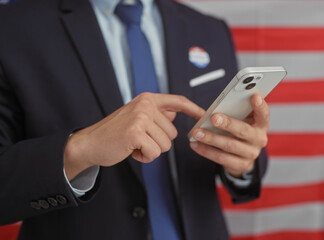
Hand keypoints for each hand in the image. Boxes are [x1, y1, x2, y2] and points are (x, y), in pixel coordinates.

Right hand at [64, 93, 204, 179]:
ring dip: (151, 150)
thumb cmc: (115, 133)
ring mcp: (140, 117)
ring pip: (166, 145)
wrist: (90, 143)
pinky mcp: (136, 132)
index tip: (203, 114)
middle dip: (158, 142)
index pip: (178, 101)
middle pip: (173, 133)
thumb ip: (157, 113)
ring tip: (135, 144)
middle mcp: (145, 104)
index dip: (193, 108)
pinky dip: (145, 157)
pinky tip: (132, 151)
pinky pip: (155, 153)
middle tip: (139, 140)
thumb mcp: (137, 116)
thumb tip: (176, 113)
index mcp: (147, 99)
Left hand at [190, 94, 268, 177]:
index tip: (254, 96)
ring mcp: (251, 153)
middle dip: (228, 124)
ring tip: (197, 133)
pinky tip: (195, 144)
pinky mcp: (241, 165)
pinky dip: (206, 151)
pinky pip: (221, 158)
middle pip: (243, 130)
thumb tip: (206, 105)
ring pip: (230, 145)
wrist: (243, 156)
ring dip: (211, 138)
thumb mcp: (239, 120)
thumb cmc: (239, 130)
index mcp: (261, 124)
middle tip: (213, 118)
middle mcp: (259, 139)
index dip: (260, 106)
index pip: (264, 114)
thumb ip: (230, 111)